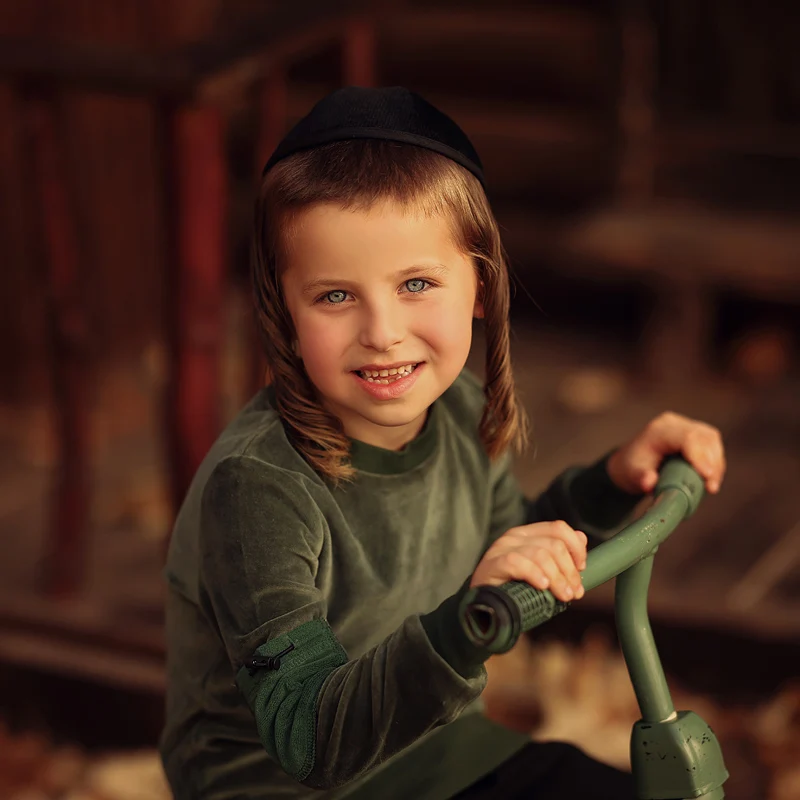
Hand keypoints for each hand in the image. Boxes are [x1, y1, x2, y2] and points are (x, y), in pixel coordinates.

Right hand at [470, 521, 586, 601]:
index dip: (576, 548)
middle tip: (575, 592)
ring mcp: (502, 548)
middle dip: (570, 571)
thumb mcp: (542, 573)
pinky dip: (534, 574)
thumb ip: (560, 557)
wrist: (484, 609)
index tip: (582, 568)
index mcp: (528, 534)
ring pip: (540, 555)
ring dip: (558, 578)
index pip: (558, 528)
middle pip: (554, 545)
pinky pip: (517, 563)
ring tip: (564, 596)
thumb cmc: (515, 590)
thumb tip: (581, 537)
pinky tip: (542, 587)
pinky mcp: (492, 563)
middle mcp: (515, 536)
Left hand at [606, 411, 726, 495]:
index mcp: (659, 430)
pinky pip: (713, 446)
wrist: (633, 461)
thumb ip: (640, 478)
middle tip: (711, 488)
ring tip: (710, 486)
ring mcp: (687, 426)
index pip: (687, 438)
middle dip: (712, 463)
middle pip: (704, 437)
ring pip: (712, 441)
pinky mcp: (697, 434)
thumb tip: (649, 482)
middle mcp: (675, 424)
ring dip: (716, 465)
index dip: (700, 456)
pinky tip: (709, 479)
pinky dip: (715, 464)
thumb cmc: (633, 467)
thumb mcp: (632, 474)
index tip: (707, 476)